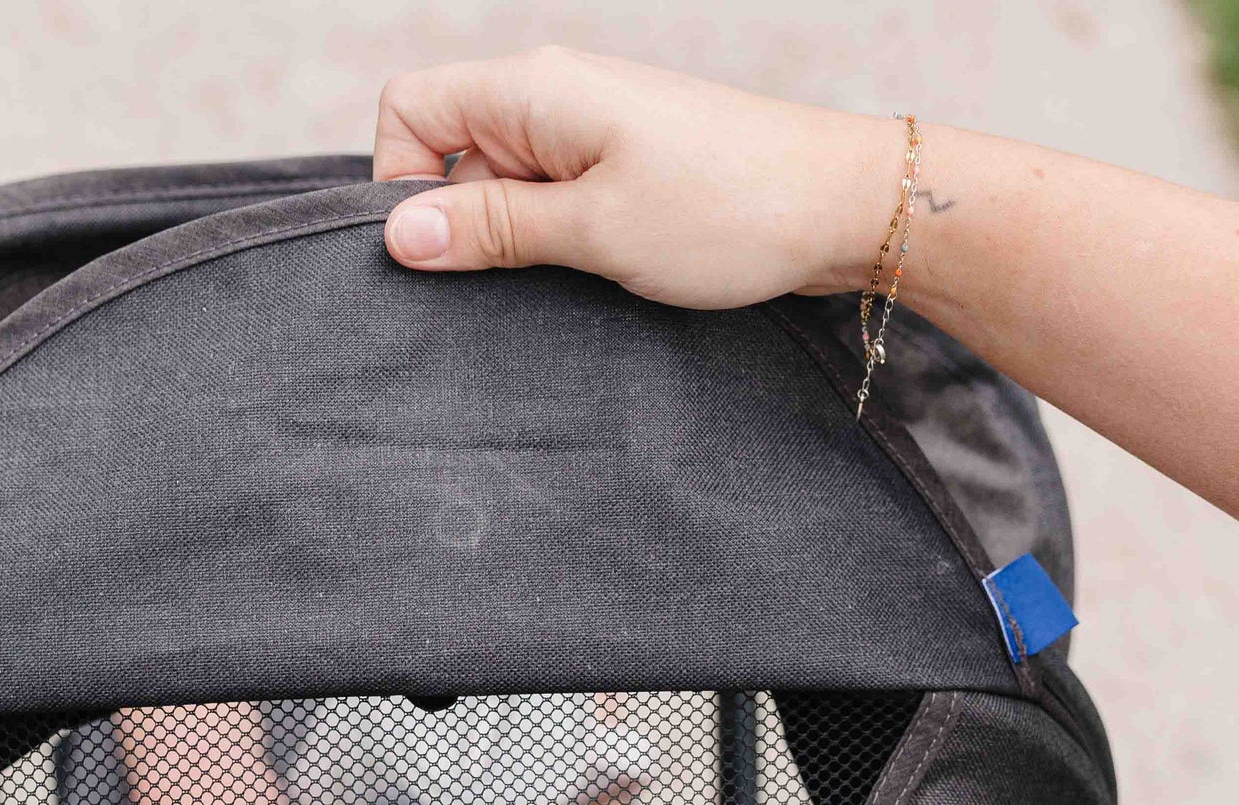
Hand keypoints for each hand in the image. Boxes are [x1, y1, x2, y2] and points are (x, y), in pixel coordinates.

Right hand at [374, 47, 898, 306]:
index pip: (409, 112)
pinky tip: (600, 274)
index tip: (444, 254)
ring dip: (521, 245)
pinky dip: (560, 245)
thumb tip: (400, 236)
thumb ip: (493, 229)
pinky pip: (554, 205)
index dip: (401, 184)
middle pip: (452, 157)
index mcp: (533, 92)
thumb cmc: (728, 210)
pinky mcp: (620, 169)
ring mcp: (589, 134)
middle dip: (469, 227)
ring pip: (504, 190)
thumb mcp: (594, 231)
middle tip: (527, 278)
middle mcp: (553, 100)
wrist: (838, 208)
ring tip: (582, 276)